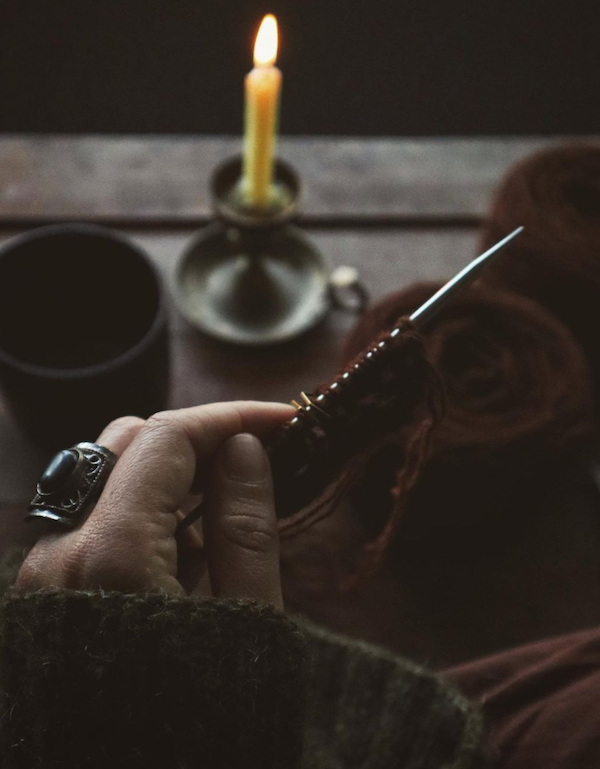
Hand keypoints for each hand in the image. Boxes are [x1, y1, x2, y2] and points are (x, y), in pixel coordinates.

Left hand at [15, 401, 293, 607]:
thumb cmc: (199, 718)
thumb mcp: (244, 620)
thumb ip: (244, 526)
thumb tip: (244, 448)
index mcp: (113, 555)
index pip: (167, 438)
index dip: (231, 416)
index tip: (282, 420)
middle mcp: (63, 550)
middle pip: (128, 441)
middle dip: (198, 437)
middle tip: (257, 456)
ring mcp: (47, 568)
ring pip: (109, 475)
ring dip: (173, 472)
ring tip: (228, 510)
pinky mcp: (49, 587)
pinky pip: (97, 518)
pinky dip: (146, 510)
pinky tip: (189, 550)